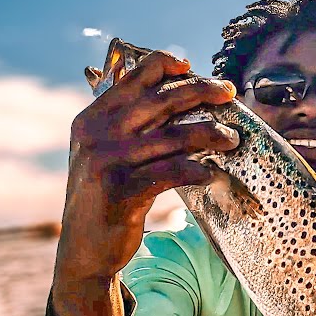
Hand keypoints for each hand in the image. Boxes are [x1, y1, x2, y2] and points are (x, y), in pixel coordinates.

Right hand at [50, 42, 238, 315]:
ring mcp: (108, 163)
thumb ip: (127, 125)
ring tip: (232, 139)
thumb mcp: (103, 154)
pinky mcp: (123, 192)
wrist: (83, 251)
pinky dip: (198, 170)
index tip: (191, 67)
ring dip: (210, 134)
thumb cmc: (104, 198)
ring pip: (174, 137)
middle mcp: (96, 136)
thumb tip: (172, 91)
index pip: (132, 78)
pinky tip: (211, 172)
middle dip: (201, 91)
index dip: (163, 64)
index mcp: (91, 119)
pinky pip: (173, 172)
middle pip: (160, 101)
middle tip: (229, 92)